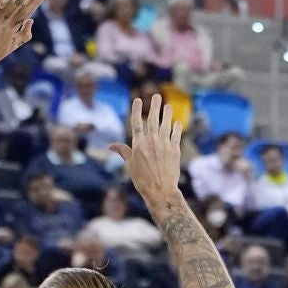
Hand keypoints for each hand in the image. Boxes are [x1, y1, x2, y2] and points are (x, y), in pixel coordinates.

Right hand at [111, 95, 182, 211]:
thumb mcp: (129, 166)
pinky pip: (176, 135)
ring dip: (167, 114)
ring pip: (166, 125)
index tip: (137, 99)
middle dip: (154, 106)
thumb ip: (123, 151)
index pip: (137, 123)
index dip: (136, 110)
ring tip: (167, 106)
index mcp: (138, 145)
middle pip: (152, 120)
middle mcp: (151, 142)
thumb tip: (110, 145)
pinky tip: (177, 122)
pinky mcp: (175, 150)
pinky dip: (176, 128)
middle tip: (156, 96)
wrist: (160, 191)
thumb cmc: (142, 180)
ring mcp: (164, 145)